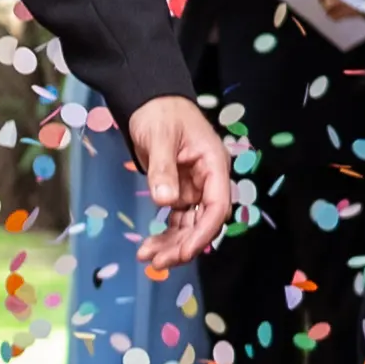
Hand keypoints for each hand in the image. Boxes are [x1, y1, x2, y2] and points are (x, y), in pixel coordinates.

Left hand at [125, 94, 231, 274]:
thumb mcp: (159, 138)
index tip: (185, 251)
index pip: (217, 205)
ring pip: (189, 224)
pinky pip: (177, 219)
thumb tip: (166, 201)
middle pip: (203, 221)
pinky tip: (148, 248)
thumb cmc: (160, 112)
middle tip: (158, 262)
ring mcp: (195, 187)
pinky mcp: (180, 190)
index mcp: (213, 164)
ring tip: (147, 258)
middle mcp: (209, 180)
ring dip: (172, 244)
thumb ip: (163, 169)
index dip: (204, 231)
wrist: (149, 100)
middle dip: (183, 244)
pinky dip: (165, 234)